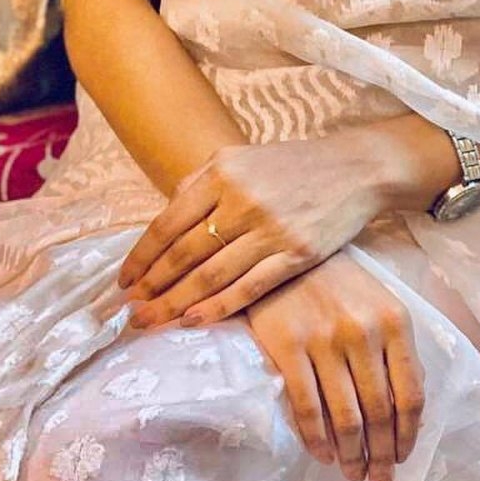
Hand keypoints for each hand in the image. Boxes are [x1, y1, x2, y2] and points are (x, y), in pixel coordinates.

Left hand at [118, 135, 386, 327]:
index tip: (124, 281)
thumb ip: (200, 183)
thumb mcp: (241, 158)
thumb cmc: (291, 165)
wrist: (355, 168)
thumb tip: (163, 218)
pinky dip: (218, 307)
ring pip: (211, 276)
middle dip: (153, 287)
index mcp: (222, 172)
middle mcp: (242, 199)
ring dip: (176, 303)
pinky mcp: (296, 253)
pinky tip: (195, 321)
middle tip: (130, 312)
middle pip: (185, 254)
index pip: (169, 223)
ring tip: (152, 322)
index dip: (142, 256)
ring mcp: (270, 228)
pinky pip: (248, 288)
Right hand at [246, 252, 424, 480]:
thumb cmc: (338, 283)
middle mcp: (364, 332)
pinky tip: (322, 453)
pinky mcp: (289, 346)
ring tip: (352, 472)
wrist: (285, 253)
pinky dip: (317, 439)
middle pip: (379, 412)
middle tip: (377, 480)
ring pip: (345, 417)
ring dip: (351, 454)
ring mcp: (325, 340)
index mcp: (395, 322)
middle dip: (380, 455)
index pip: (410, 394)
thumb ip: (395, 350)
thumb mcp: (379, 304)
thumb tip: (407, 408)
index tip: (401, 458)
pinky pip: (307, 407)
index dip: (407, 435)